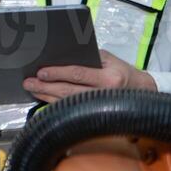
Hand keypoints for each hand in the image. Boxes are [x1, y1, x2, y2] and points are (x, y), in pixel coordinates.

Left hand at [23, 49, 156, 102]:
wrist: (141, 91)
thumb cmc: (123, 72)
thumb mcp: (110, 59)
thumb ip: (89, 58)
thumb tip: (63, 57)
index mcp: (109, 78)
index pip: (78, 74)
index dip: (58, 73)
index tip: (41, 72)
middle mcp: (103, 94)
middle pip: (68, 91)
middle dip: (46, 87)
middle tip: (29, 82)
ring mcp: (97, 106)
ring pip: (66, 102)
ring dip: (46, 96)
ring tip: (32, 89)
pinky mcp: (93, 113)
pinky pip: (69, 108)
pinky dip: (54, 102)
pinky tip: (44, 97)